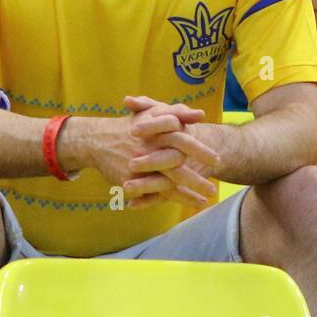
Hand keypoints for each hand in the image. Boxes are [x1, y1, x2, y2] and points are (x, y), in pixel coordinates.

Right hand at [61, 101, 217, 210]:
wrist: (98, 140)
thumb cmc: (131, 126)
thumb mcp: (152, 113)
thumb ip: (177, 112)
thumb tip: (201, 114)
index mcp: (155, 132)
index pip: (182, 141)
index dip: (200, 151)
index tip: (217, 160)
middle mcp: (147, 149)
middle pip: (177, 165)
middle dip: (196, 178)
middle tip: (213, 188)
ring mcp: (139, 167)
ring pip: (167, 183)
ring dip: (187, 193)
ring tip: (205, 200)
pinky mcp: (130, 182)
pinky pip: (153, 193)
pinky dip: (168, 198)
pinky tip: (184, 204)